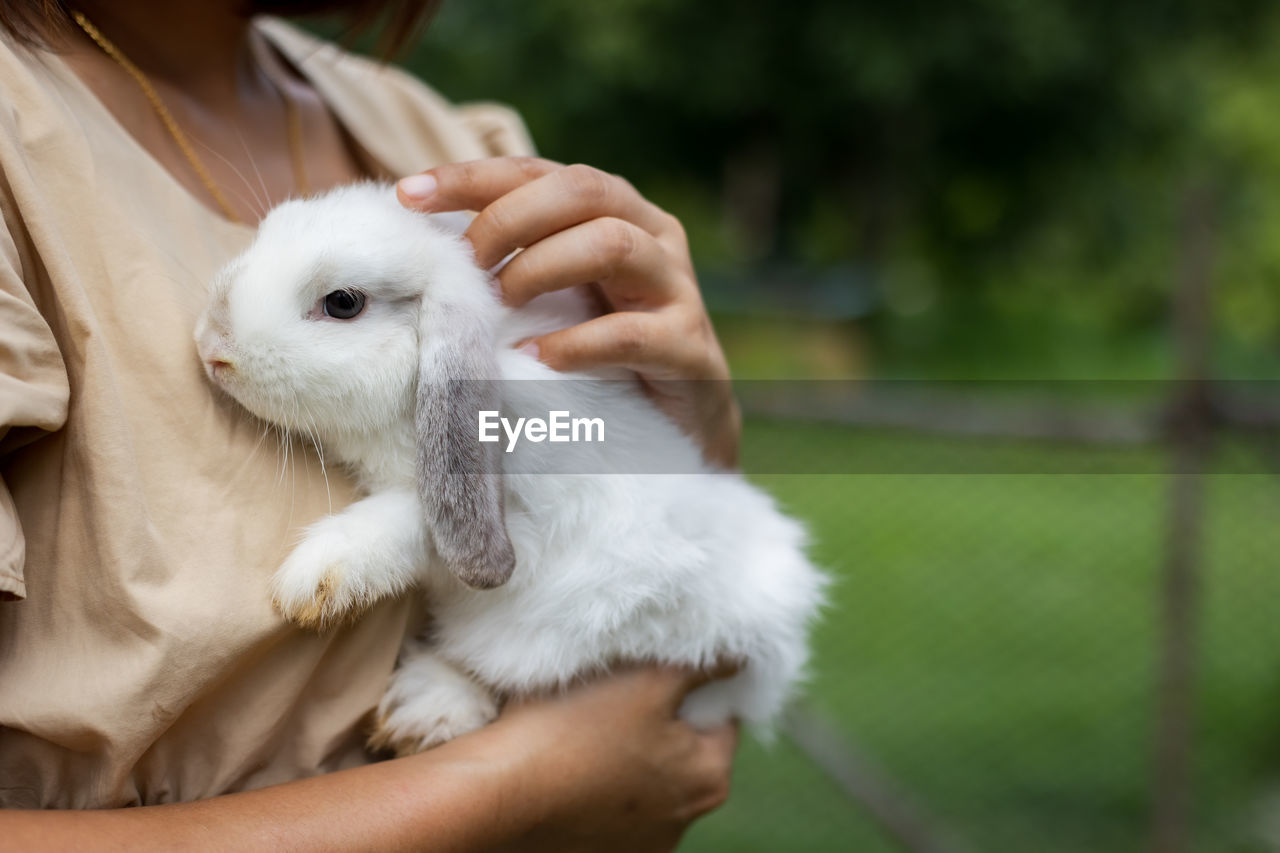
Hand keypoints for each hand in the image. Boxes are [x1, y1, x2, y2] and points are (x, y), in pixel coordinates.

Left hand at [398, 158, 741, 467]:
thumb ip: (509, 265)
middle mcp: (654, 235)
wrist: (678, 432)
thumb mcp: (553, 299)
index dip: (474, 177)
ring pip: (614, 245)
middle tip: (467, 265)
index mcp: (616, 211)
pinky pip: (633, 334)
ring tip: (501, 304)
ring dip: (543, 268)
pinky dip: (576, 344)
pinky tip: (536, 358)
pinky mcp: (690, 349)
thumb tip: (420, 246)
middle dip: (510, 219)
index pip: (540, 172)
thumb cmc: (601, 356)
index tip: (409, 194)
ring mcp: (679, 289)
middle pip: (583, 191)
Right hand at [483, 664, 739, 852]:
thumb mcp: (648, 680)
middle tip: (620, 687)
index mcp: (707, 779)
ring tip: (585, 723)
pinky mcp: (596, 852)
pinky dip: (596, 780)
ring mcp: (638, 845)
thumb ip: (704, 665)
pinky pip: (608, 804)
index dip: (695, 682)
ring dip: (625, 751)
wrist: (496, 793)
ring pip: (643, 778)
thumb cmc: (574, 729)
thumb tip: (744, 655)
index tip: (662, 664)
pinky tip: (567, 758)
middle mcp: (682, 823)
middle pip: (682, 750)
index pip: (722, 716)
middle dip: (658, 717)